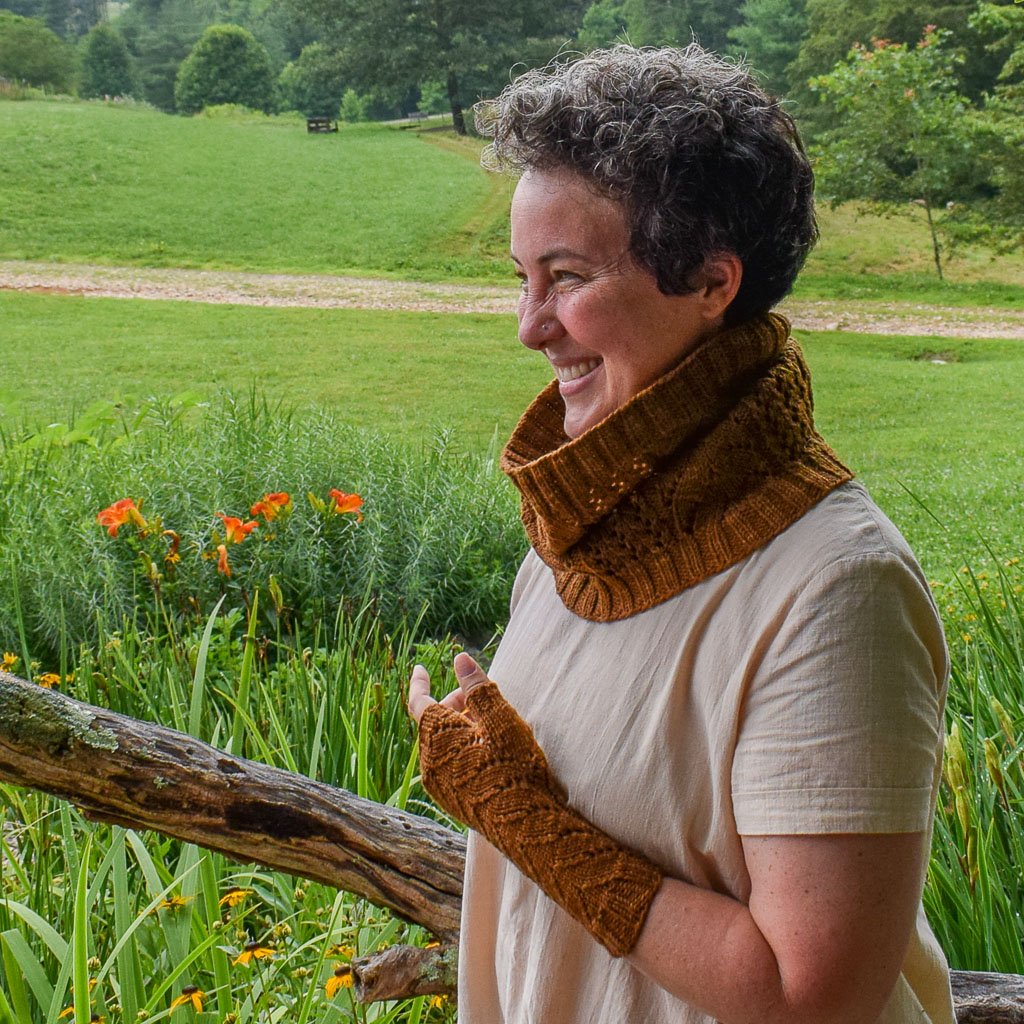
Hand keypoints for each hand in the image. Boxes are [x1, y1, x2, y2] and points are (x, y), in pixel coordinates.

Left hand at [408, 654, 553, 823]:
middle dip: (454, 703)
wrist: (523, 824)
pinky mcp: (451, 801)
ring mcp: (438, 785)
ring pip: (442, 744)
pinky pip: (448, 765)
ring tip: (491, 724)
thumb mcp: (499, 718)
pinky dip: (462, 749)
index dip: (421, 682)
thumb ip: (477, 687)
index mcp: (436, 736)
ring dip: (460, 727)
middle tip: (482, 697)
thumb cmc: (513, 766)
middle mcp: (429, 761)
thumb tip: (460, 659)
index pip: (419, 701)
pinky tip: (489, 751)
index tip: (420, 667)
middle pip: (433, 721)